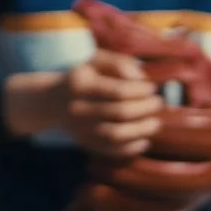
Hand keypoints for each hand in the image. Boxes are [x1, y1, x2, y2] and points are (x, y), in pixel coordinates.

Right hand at [4, 50, 163, 157]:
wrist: (52, 102)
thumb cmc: (83, 77)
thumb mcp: (94, 61)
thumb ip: (118, 63)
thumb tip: (140, 78)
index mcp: (80, 84)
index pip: (117, 91)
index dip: (140, 91)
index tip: (151, 88)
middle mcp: (78, 108)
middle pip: (119, 113)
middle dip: (145, 109)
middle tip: (158, 103)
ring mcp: (80, 128)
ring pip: (116, 135)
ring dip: (142, 130)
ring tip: (155, 122)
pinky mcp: (85, 143)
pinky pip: (111, 150)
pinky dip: (131, 147)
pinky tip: (144, 139)